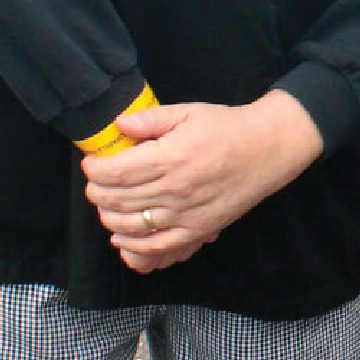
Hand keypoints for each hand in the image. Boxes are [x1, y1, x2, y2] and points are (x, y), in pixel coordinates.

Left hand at [80, 89, 324, 271]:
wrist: (267, 149)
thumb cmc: (227, 127)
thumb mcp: (189, 112)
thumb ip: (151, 119)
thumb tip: (118, 124)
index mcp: (171, 157)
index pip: (117, 172)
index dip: (95, 170)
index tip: (91, 164)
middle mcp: (175, 189)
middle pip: (118, 200)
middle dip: (97, 193)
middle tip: (95, 183)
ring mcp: (186, 214)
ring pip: (131, 226)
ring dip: (109, 218)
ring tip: (106, 205)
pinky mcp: (197, 230)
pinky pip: (157, 247)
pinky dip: (133, 247)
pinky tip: (121, 237)